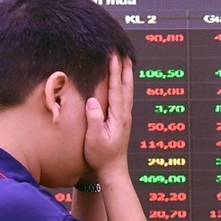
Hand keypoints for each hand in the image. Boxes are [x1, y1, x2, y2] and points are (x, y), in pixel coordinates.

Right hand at [83, 54, 133, 177]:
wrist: (112, 170)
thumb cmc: (101, 156)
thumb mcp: (94, 140)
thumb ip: (94, 120)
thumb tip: (93, 101)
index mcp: (118, 116)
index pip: (117, 89)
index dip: (115, 71)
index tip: (113, 55)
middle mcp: (124, 114)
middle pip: (126, 85)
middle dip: (125, 67)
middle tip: (124, 50)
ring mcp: (125, 117)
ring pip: (128, 90)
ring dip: (127, 74)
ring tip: (126, 60)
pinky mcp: (122, 120)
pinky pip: (125, 97)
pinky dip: (125, 85)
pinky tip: (124, 81)